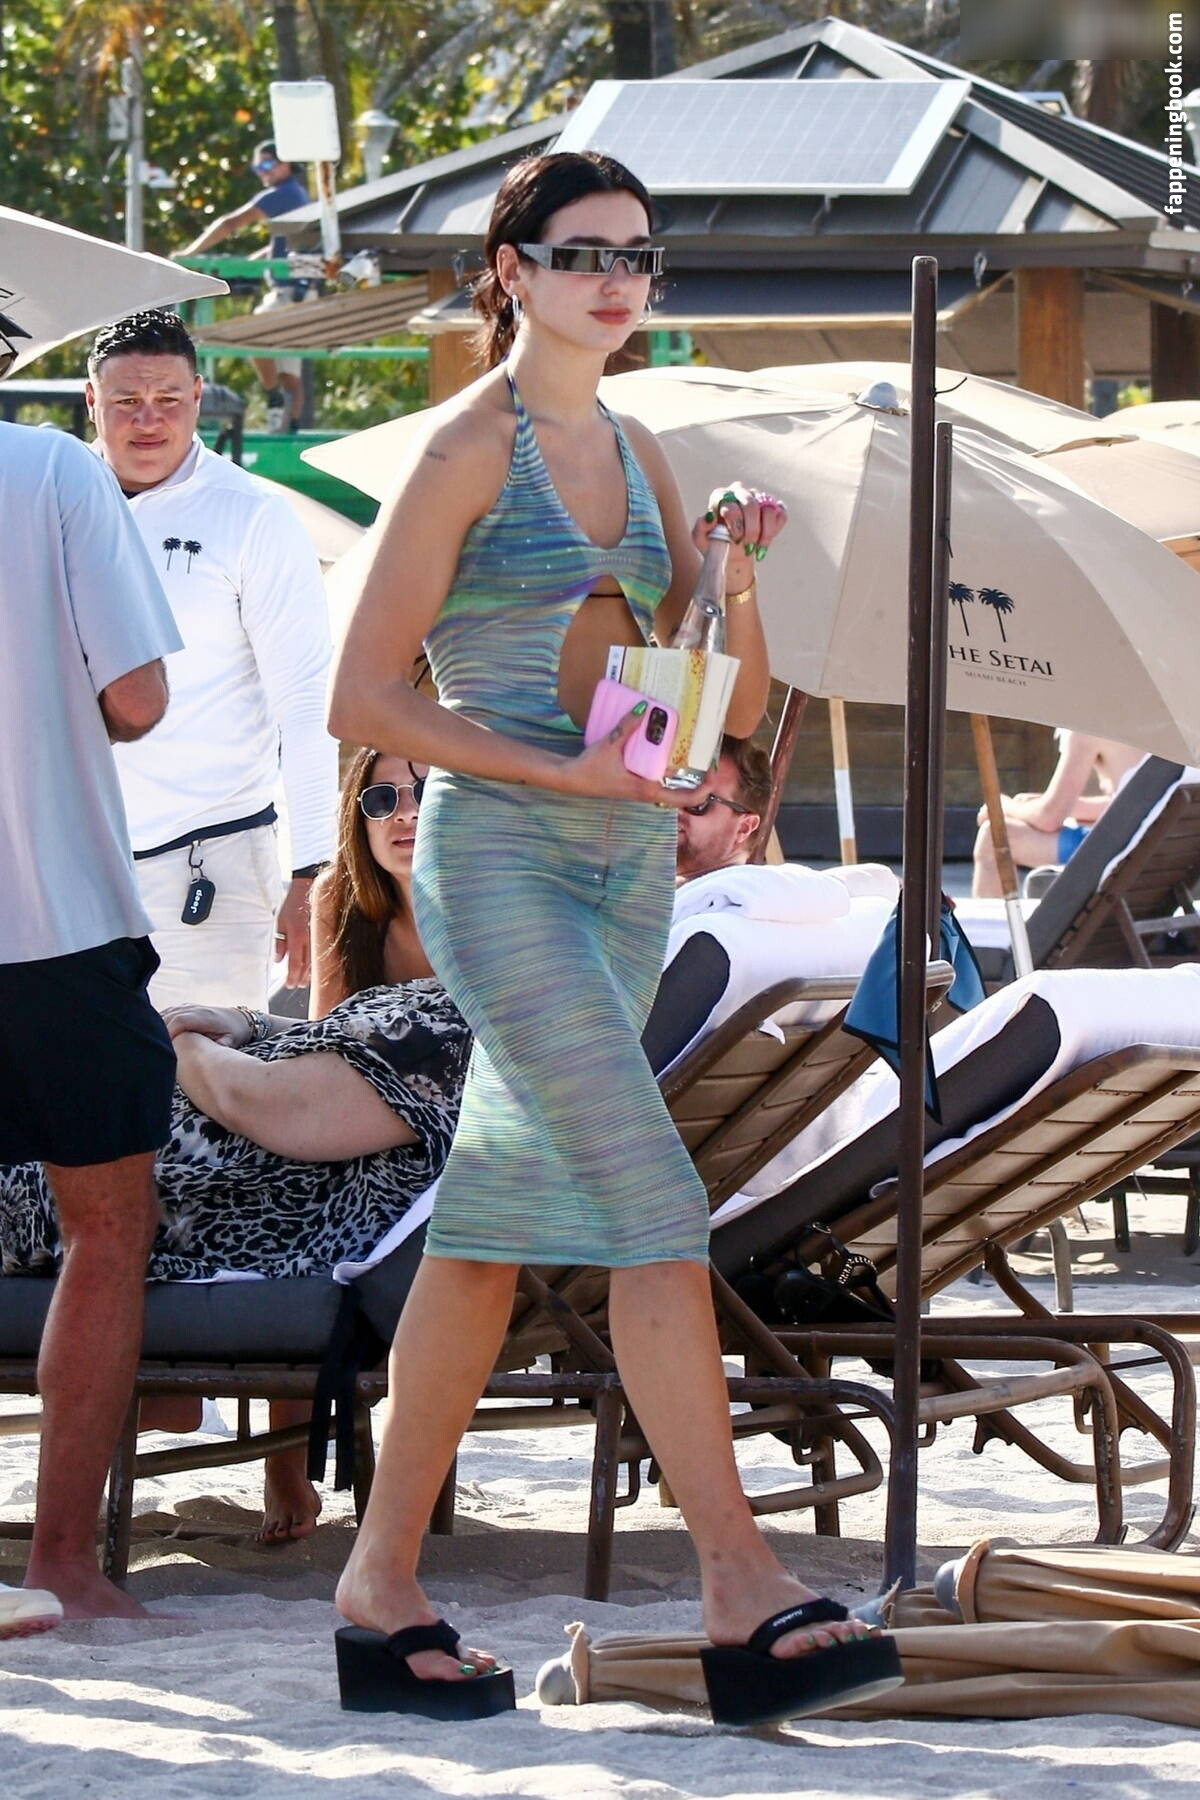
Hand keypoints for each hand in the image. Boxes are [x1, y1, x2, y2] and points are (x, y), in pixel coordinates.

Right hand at [160, 1004, 249, 1046]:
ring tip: (153, 1042)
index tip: (163, 1046)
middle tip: (155, 1048)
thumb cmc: (234, 1033)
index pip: (182, 1020)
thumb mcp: (231, 1041)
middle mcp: (196, 1008)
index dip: (169, 1031)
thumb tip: (211, 1054)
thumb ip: (220, 1045)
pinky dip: (160, 1022)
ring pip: (166, 1013)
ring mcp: (189, 1006)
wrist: (238, 1019)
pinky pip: (167, 1012)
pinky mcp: (184, 1008)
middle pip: (170, 1016)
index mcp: (206, 1016)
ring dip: (158, 1026)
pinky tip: (156, 1034)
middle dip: (160, 1031)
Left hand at [274, 878, 313, 987]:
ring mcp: (316, 937)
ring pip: (314, 960)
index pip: (295, 962)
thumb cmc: (291, 905)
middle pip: (306, 965)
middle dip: (300, 977)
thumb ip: (279, 943)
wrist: (307, 890)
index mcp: (297, 937)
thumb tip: (278, 960)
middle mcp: (309, 939)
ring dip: (309, 973)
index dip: (292, 976)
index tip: (289, 984)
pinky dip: (315, 963)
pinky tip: (313, 968)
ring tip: (304, 982)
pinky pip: (318, 953)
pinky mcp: (320, 934)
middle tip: (295, 985)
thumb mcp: (279, 922)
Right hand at [562, 705, 715, 809]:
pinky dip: (668, 772)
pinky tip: (668, 757)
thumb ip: (627, 726)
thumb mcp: (610, 744)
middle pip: (682, 795)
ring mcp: (640, 790)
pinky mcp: (633, 785)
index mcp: (646, 789)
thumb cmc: (590, 768)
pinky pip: (658, 781)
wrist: (570, 780)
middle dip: (699, 783)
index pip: (684, 798)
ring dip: (684, 779)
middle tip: (710, 766)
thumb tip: (644, 707)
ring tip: (695, 761)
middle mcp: (647, 793)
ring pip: (670, 790)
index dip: (704, 790)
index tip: (714, 776)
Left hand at [695, 482, 787, 575]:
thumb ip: (700, 528)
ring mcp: (758, 498)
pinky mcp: (774, 507)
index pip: (730, 503)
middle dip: (751, 529)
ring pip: (768, 510)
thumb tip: (709, 517)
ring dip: (764, 534)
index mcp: (721, 496)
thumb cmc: (715, 543)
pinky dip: (774, 531)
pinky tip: (764, 542)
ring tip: (756, 548)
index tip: (735, 539)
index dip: (735, 522)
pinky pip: (780, 515)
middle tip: (747, 546)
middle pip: (751, 504)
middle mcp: (740, 492)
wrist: (732, 553)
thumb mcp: (701, 540)